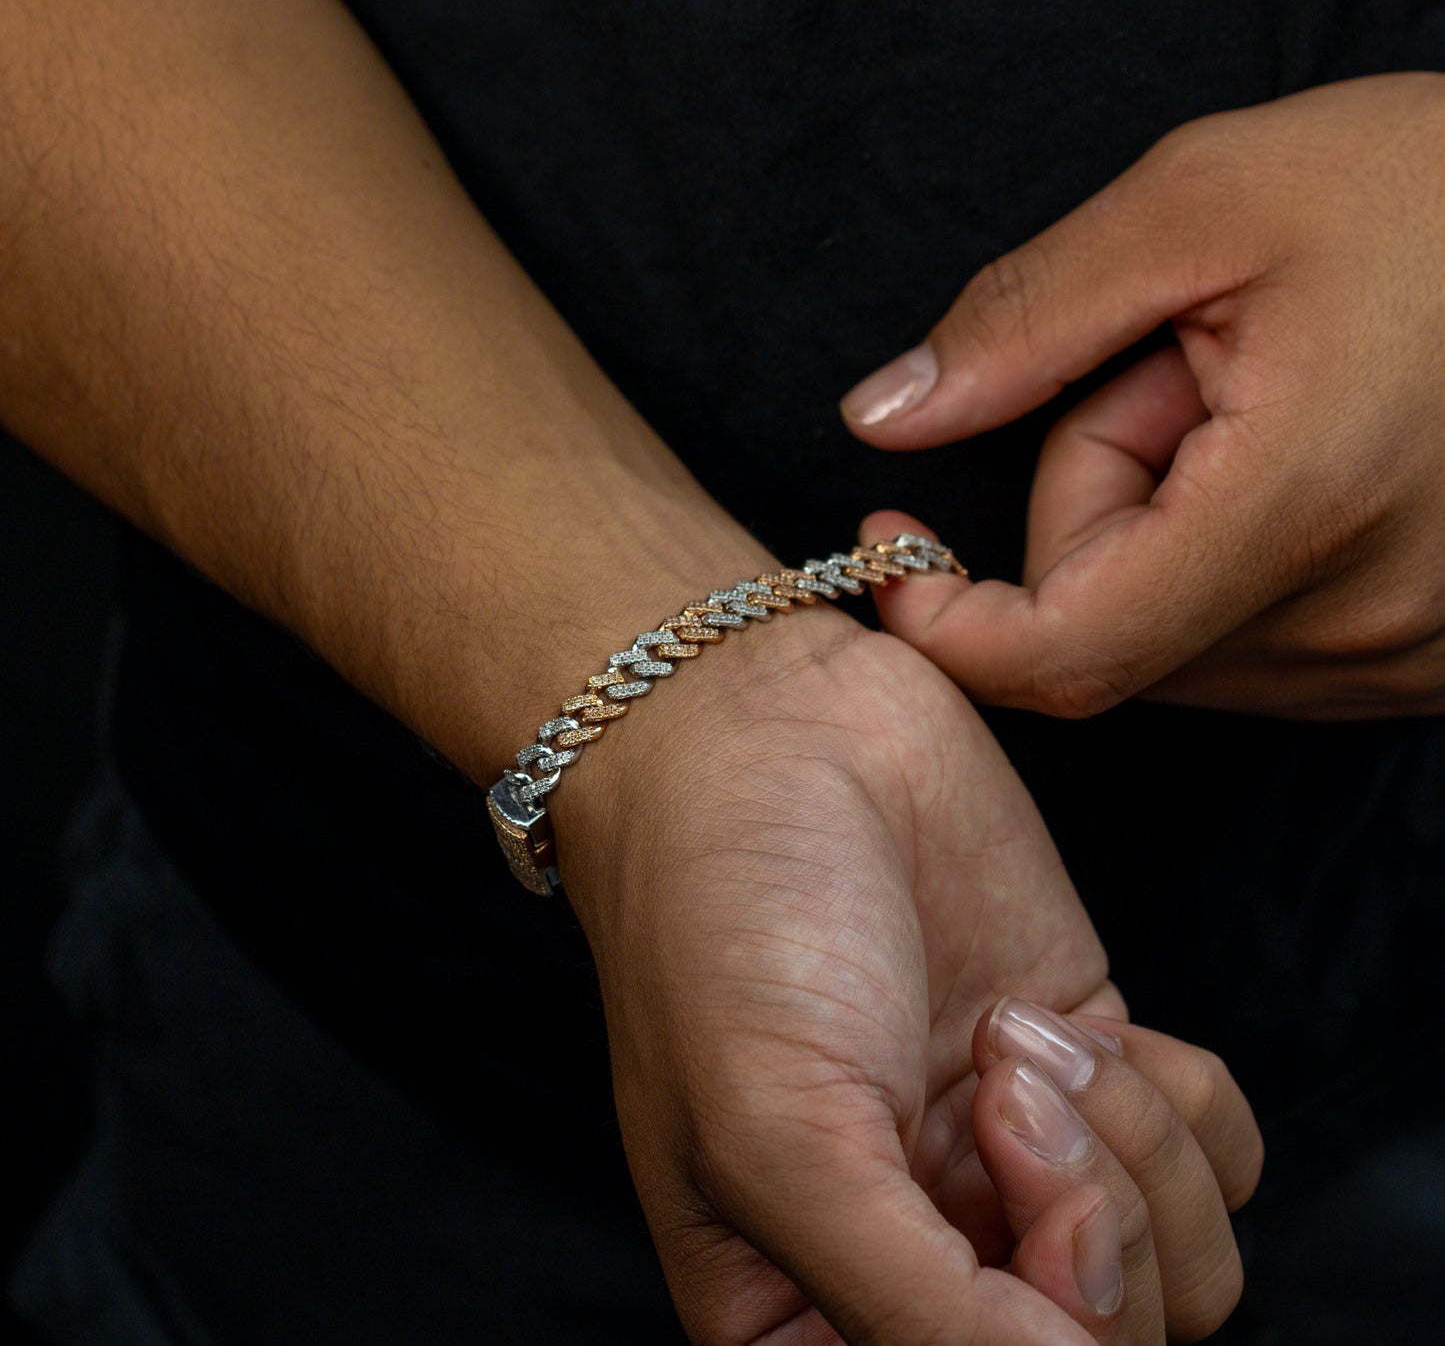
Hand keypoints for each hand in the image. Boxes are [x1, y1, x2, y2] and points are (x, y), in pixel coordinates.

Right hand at [558, 609, 1255, 1341]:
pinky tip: (1053, 1014)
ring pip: (1184, 1263)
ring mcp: (1012, 1151)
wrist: (766, 732)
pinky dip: (1170, 1092)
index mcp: (807, 1303)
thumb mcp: (777, 1139)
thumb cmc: (722, 926)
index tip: (1008, 1209)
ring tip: (1011, 1035)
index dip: (1039, 1340)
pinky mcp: (1084, 1052)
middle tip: (1002, 1090)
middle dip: (1094, 1226)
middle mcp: (922, 1243)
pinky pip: (1213, 1146)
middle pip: (1110, 1344)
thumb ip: (914, 1309)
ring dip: (1133, 1150)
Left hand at [841, 72, 1444, 718]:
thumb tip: (882, 419)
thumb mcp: (1199, 204)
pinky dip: (1227, 561)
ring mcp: (1405, 655)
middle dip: (1090, 502)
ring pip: (1170, 637)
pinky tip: (1302, 462)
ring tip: (1258, 403)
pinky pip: (1245, 643)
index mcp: (1299, 509)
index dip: (946, 621)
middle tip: (1175, 372)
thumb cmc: (1423, 188)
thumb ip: (1022, 323)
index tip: (894, 543)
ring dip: (1161, 528)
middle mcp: (1361, 620)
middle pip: (1104, 627)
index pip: (1060, 657)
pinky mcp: (1422, 660)